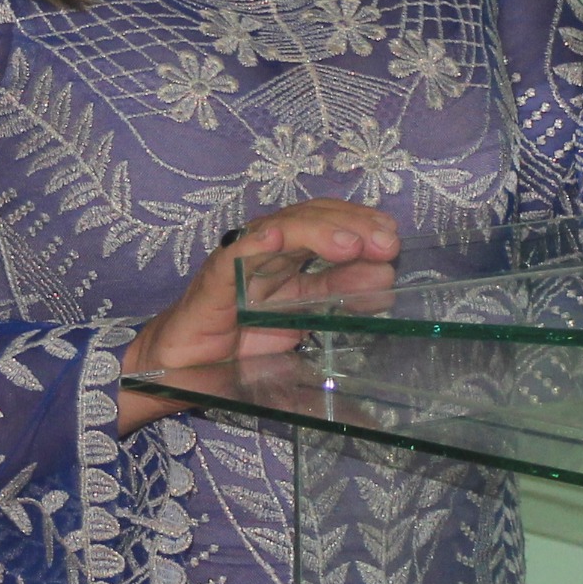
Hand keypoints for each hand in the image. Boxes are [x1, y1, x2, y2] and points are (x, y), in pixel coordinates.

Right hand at [115, 198, 399, 430]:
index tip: (392, 239)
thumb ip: (342, 297)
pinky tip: (274, 237)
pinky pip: (234, 254)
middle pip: (312, 217)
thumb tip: (387, 278)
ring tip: (348, 244)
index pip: (332, 223)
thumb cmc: (244, 339)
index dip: (363, 224)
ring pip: (281, 227)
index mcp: (294, 256)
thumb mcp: (306, 318)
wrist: (190, 366)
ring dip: (317, 230)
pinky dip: (254, 242)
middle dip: (351, 224)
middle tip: (384, 243)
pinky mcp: (216, 277)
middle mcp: (270, 248)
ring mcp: (243, 258)